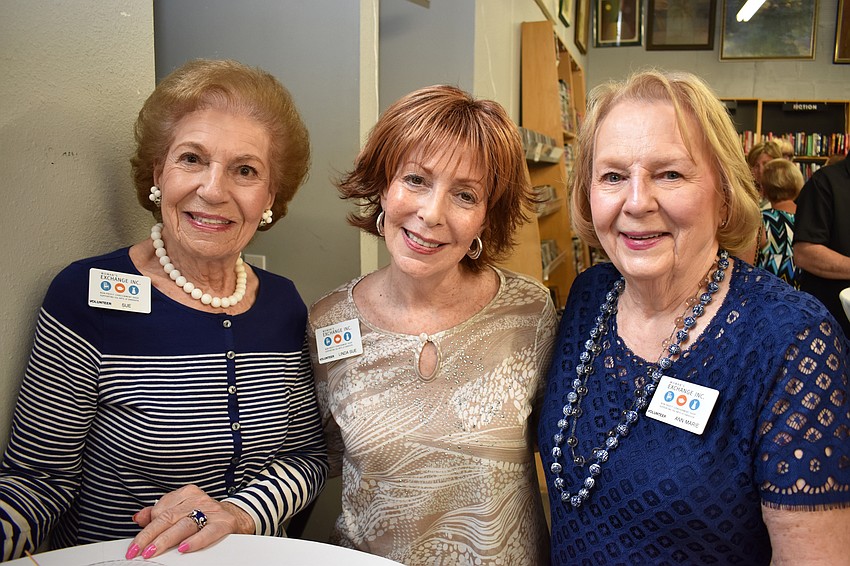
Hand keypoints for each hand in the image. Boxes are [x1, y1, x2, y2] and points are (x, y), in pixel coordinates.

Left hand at [125, 484, 254, 559]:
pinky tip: (183, 548)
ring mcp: (212, 510)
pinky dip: (194, 541)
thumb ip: (160, 513)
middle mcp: (198, 499)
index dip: (146, 529)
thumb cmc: (205, 515)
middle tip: (138, 551)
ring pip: (184, 525)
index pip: (161, 510)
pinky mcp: (224, 523)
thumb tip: (138, 518)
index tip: (134, 546)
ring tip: (153, 552)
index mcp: (186, 493)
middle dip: (150, 536)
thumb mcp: (182, 510)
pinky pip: (207, 532)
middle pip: (169, 518)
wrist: (237, 516)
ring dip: (165, 540)